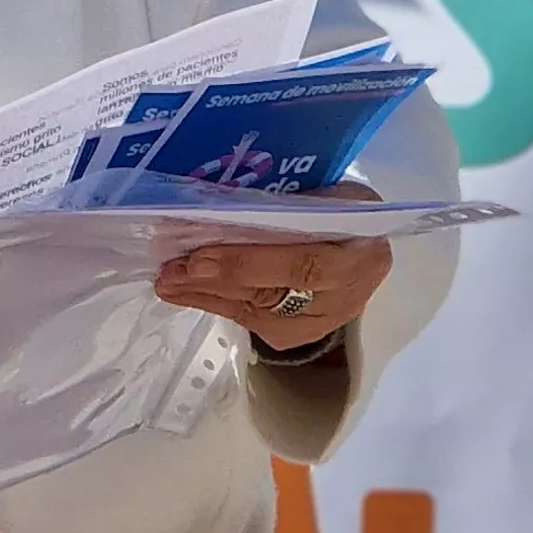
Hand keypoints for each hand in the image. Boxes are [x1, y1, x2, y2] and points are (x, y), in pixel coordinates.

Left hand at [156, 182, 393, 352]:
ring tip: (167, 279)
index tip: (201, 258)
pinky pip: (248, 318)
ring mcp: (320, 322)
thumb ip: (291, 205)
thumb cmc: (345, 212)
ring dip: (204, 294)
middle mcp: (344, 297)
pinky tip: (181, 289)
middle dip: (215, 281)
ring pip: (253, 310)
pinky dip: (212, 300)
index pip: (302, 266)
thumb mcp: (333, 195)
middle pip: (271, 294)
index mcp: (362, 255)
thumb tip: (222, 203)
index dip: (249, 265)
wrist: (366, 249)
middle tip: (171, 270)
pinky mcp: (295, 336)